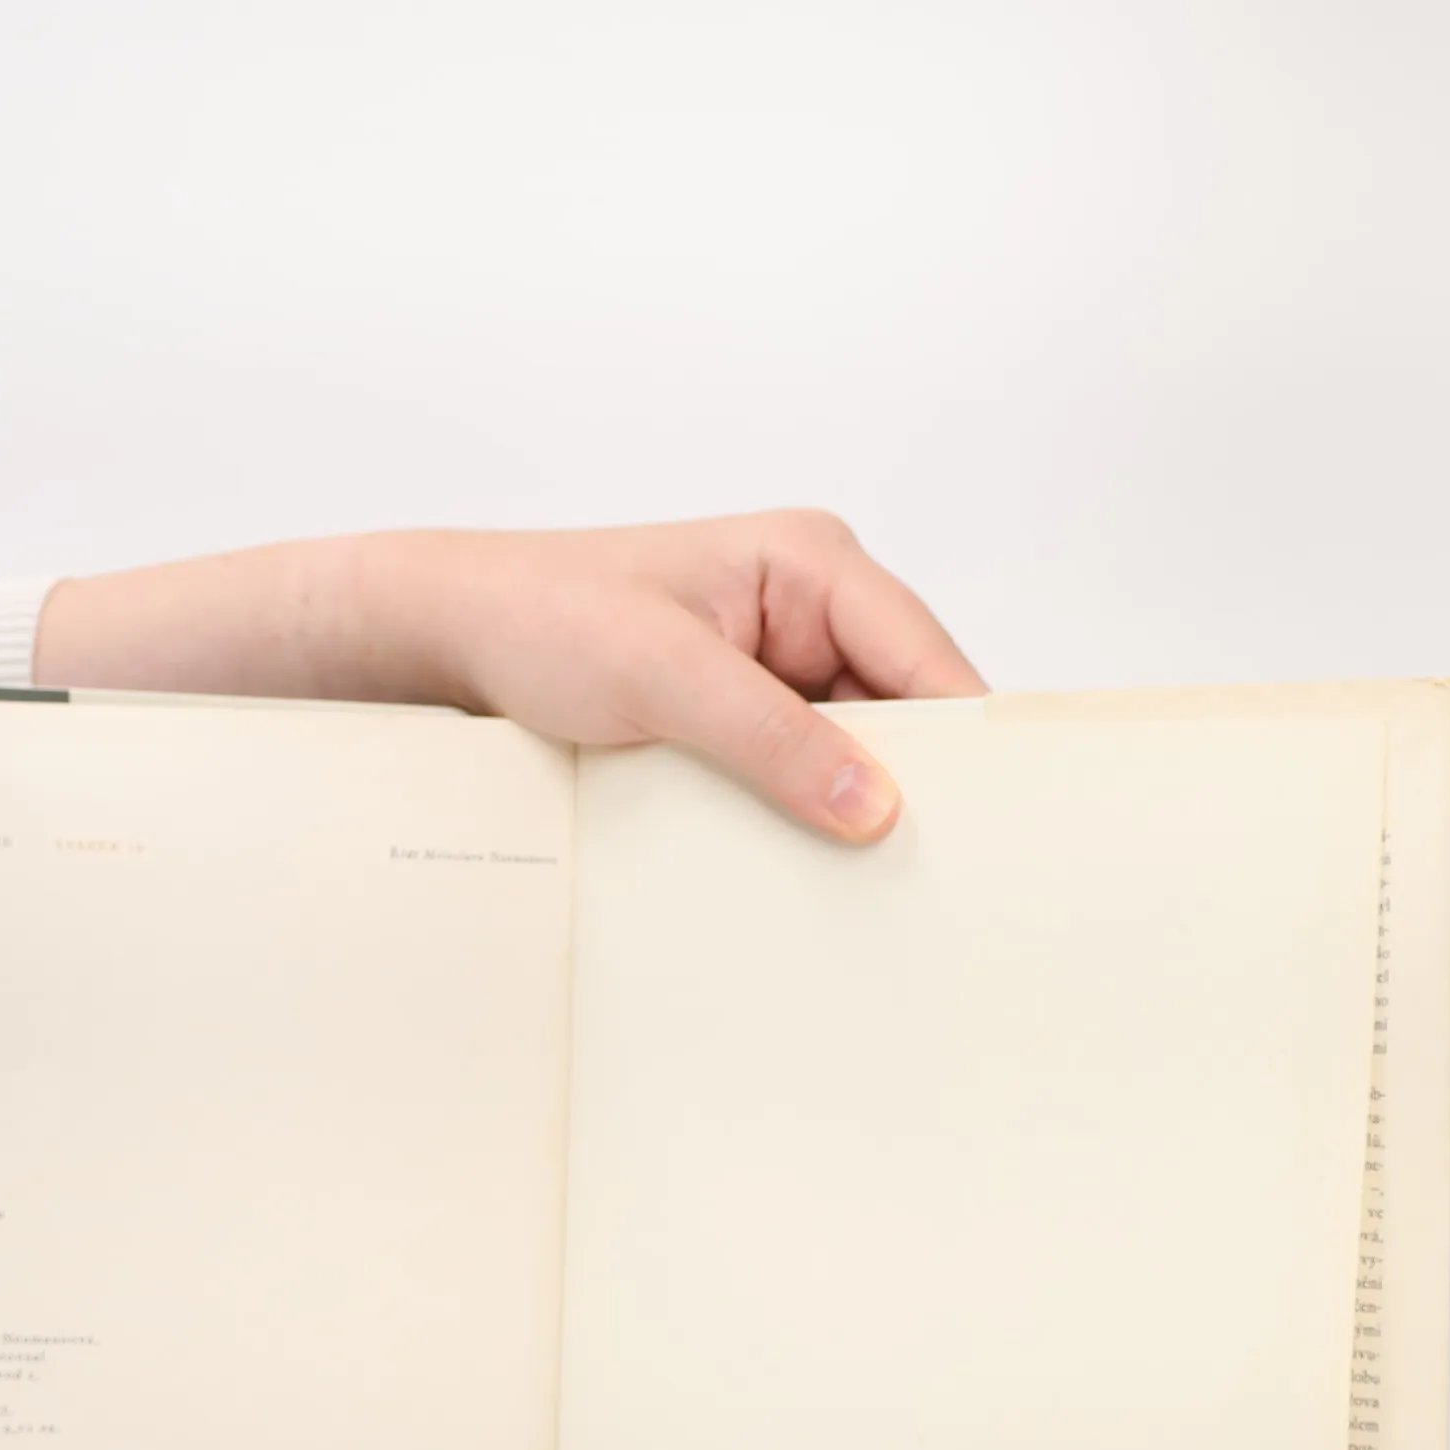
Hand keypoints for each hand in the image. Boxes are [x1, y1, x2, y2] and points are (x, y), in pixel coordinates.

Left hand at [356, 513, 984, 840]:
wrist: (457, 637)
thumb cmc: (545, 618)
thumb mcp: (661, 675)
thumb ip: (770, 736)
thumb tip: (875, 805)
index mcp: (810, 562)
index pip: (922, 654)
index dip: (962, 739)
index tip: (992, 824)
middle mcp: (811, 607)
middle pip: (904, 708)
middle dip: (914, 782)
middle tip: (936, 877)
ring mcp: (780, 664)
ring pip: (858, 750)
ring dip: (855, 808)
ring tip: (878, 886)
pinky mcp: (745, 714)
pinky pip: (804, 770)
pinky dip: (808, 815)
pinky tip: (811, 868)